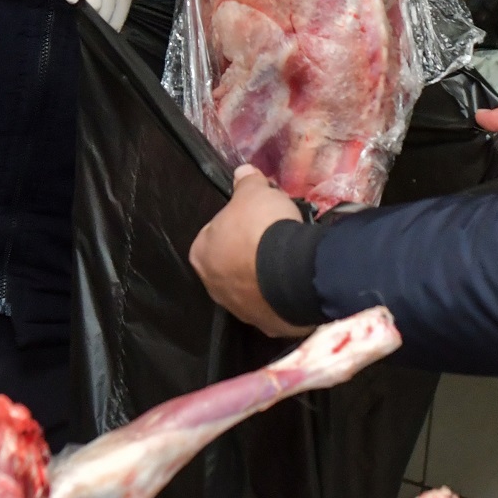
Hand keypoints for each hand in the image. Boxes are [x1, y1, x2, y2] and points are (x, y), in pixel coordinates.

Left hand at [192, 167, 311, 337]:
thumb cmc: (261, 227)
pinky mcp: (266, 324)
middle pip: (230, 263)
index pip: (213, 234)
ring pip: (251, 288)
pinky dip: (281, 296)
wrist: (292, 271)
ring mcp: (240, 309)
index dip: (234, 223)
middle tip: (271, 238)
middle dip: (248, 252)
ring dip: (264, 276)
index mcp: (201, 254)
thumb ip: (246, 183)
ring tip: (287, 260)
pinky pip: (272, 306)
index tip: (253, 218)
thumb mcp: (253, 193)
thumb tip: (242, 173)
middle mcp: (213, 286)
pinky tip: (295, 282)